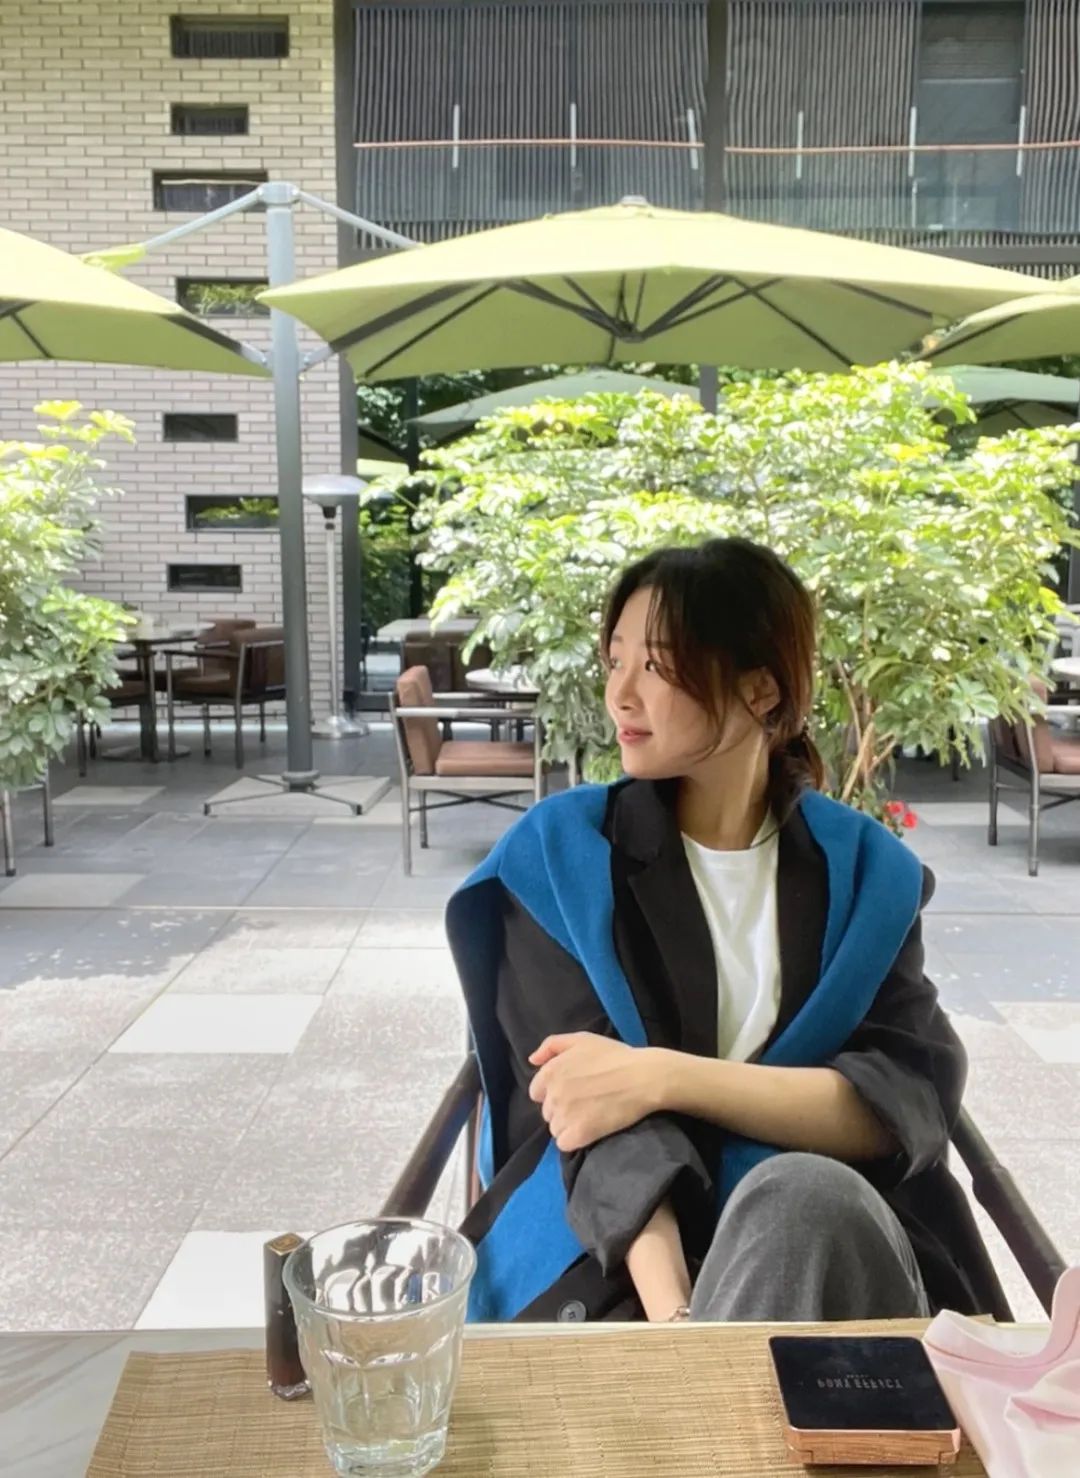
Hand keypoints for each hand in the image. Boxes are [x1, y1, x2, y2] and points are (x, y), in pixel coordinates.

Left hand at [527, 1032, 660, 1151]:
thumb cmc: (614, 1056)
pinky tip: (590, 1130)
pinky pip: (564, 1143)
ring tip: (589, 1116)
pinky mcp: (579, 1134)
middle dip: (562, 1109)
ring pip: (555, 1128)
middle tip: (585, 1102)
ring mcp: (565, 1116)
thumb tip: (532, 1060)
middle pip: (547, 1112)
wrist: (642, 1077)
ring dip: (568, 1125)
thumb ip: (551, 1045)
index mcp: (551, 1072)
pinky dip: (574, 1140)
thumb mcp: (581, 1039)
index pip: (537, 1092)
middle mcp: (553, 1095)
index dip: (553, 1092)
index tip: (573, 1091)